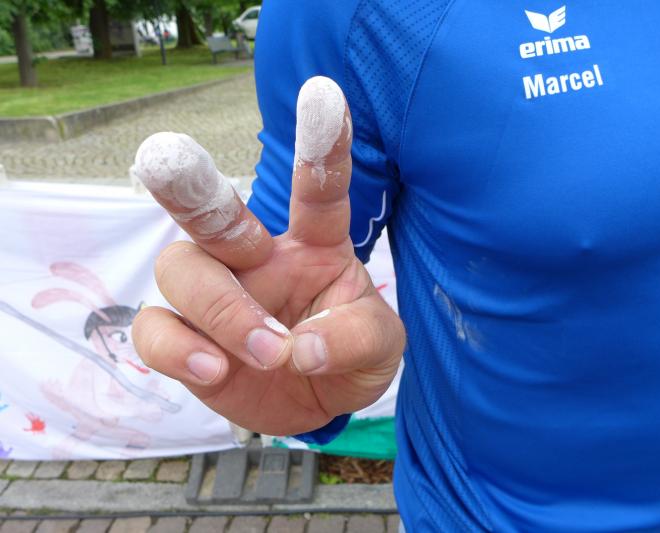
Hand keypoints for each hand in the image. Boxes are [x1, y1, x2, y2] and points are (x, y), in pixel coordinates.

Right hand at [131, 77, 404, 435]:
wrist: (319, 407)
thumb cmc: (350, 358)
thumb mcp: (379, 348)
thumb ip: (354, 339)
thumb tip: (300, 349)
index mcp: (314, 245)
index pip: (318, 191)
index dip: (321, 146)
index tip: (324, 93)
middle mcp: (256, 258)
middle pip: (215, 214)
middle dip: (191, 186)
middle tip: (165, 156)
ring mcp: (216, 295)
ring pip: (181, 269)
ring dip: (221, 310)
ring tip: (267, 351)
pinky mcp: (185, 338)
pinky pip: (155, 329)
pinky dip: (180, 350)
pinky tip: (215, 371)